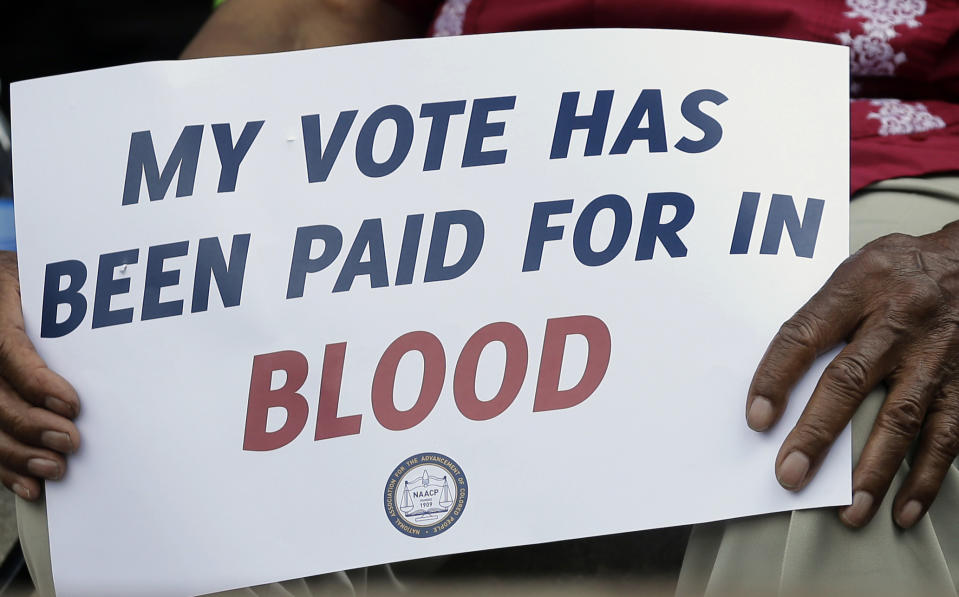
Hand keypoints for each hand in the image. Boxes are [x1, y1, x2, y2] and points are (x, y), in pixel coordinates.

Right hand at [0, 251, 79, 499]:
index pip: (8, 350)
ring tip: (54, 469)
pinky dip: (4, 468)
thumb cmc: (40, 281)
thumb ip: (76, 303)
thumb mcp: (49, 279)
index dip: (37, 382)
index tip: (72, 405)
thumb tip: (130, 329)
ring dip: (18, 454)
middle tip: (70, 442)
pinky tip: (28, 484)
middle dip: (32, 426)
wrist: (2, 286)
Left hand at [745, 224, 958, 528]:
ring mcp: (939, 352)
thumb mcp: (856, 267)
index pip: (804, 334)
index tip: (756, 419)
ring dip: (875, 470)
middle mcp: (901, 318)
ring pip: (903, 417)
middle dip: (817, 433)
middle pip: (850, 380)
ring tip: (851, 510)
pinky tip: (905, 509)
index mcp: (861, 285)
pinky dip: (926, 477)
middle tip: (790, 474)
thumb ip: (821, 313)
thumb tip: (775, 375)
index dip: (776, 377)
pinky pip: (948, 435)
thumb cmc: (903, 267)